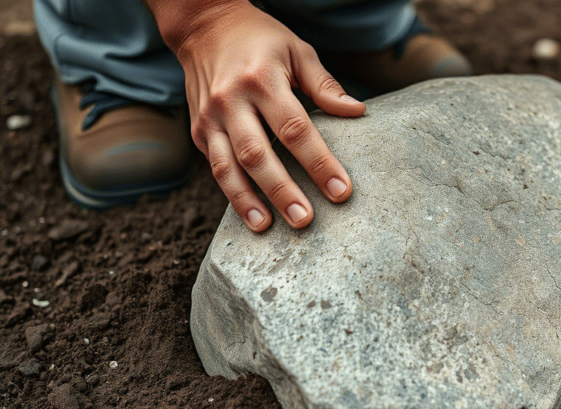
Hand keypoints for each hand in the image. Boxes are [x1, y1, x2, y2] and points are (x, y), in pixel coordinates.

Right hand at [165, 1, 364, 231]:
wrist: (204, 26)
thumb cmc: (261, 40)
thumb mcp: (297, 51)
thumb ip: (325, 85)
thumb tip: (357, 112)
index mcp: (262, 80)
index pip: (295, 129)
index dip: (319, 163)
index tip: (341, 191)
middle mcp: (231, 100)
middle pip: (258, 154)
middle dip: (282, 190)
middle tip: (305, 220)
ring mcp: (210, 117)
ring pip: (227, 167)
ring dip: (247, 200)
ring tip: (268, 226)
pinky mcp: (199, 130)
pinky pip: (215, 166)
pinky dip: (232, 192)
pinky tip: (251, 214)